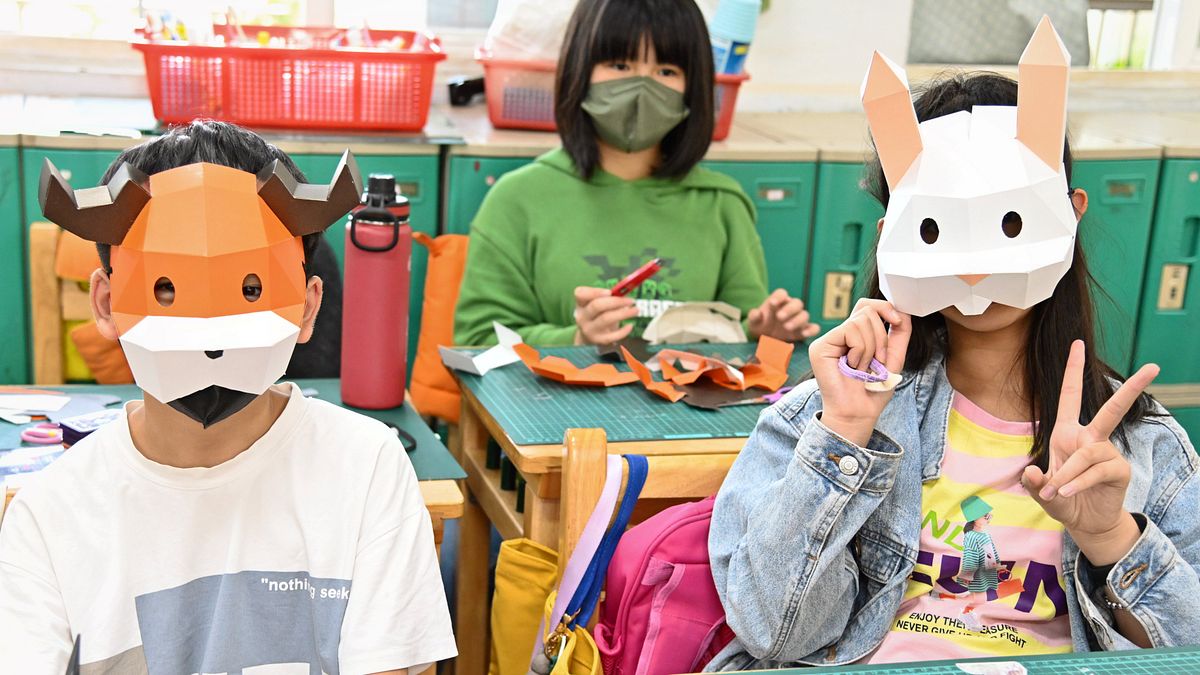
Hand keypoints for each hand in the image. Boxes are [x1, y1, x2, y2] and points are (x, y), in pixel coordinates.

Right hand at [573, 286, 638, 344]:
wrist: (589, 337)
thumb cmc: (597, 315)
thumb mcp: (598, 304)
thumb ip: (609, 297)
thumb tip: (626, 291)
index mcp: (581, 303)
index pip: (581, 294)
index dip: (595, 291)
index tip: (610, 292)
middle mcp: (582, 316)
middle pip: (596, 305)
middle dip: (616, 301)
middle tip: (631, 300)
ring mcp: (589, 329)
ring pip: (606, 319)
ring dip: (624, 313)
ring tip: (636, 310)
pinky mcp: (598, 340)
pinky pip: (612, 336)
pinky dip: (623, 330)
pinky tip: (630, 325)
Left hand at [747, 289, 820, 341]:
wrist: (765, 338)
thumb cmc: (761, 325)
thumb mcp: (753, 322)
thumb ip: (754, 317)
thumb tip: (757, 313)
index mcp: (778, 302)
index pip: (782, 293)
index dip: (779, 297)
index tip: (772, 303)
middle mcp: (790, 308)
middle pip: (796, 303)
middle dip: (789, 309)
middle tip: (779, 317)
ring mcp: (798, 319)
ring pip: (804, 315)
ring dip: (797, 320)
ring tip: (787, 327)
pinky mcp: (803, 330)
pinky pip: (813, 328)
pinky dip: (811, 330)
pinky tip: (804, 334)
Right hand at [808, 299, 910, 446]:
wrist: (859, 413)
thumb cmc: (874, 390)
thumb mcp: (894, 356)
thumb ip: (900, 332)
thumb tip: (903, 310)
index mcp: (855, 336)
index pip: (866, 306)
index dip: (884, 307)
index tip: (898, 321)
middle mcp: (840, 335)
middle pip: (866, 310)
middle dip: (881, 337)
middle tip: (877, 362)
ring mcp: (829, 340)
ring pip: (860, 321)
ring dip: (871, 348)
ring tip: (863, 368)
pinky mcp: (820, 346)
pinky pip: (850, 331)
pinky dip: (860, 351)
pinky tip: (852, 366)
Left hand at [1022, 340, 1158, 564]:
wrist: (1084, 523)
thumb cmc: (1061, 500)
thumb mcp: (1040, 491)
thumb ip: (1031, 482)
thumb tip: (1030, 470)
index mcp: (1068, 432)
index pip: (1069, 395)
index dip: (1072, 370)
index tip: (1077, 343)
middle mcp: (1090, 437)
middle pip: (1112, 409)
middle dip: (1132, 388)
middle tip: (1154, 366)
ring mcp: (1107, 453)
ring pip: (1087, 454)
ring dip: (1067, 474)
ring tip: (1055, 492)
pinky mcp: (1119, 470)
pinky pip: (1097, 470)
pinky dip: (1077, 482)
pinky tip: (1066, 493)